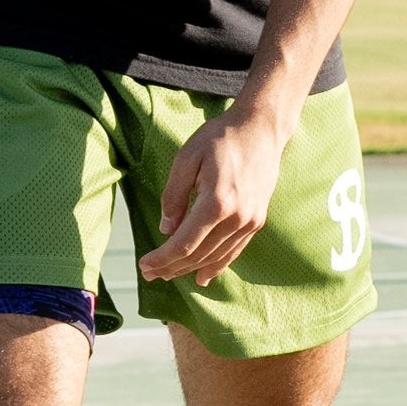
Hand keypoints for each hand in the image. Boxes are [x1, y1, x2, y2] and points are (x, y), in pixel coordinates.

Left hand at [138, 107, 289, 287]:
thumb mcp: (186, 158)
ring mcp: (250, 221)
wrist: (261, 129)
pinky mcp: (257, 220)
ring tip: (169, 274)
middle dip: (171, 267)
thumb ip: (173, 195)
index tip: (145, 265)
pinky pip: (234, 250)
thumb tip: (166, 229)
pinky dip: (217, 265)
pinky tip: (203, 277)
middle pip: (198, 254)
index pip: (184, 243)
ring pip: (215, 256)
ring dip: (190, 269)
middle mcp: (237, 218)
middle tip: (150, 273)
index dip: (162, 258)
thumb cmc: (220, 138)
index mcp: (216, 202)